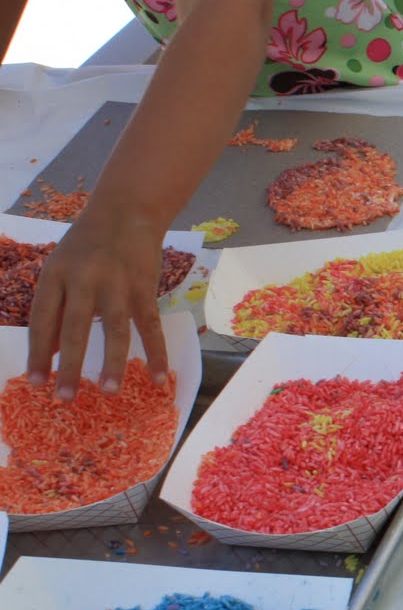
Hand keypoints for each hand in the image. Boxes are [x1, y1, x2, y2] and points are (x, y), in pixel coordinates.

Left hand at [26, 216, 168, 400]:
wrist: (127, 212)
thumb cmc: (88, 245)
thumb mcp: (61, 268)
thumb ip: (55, 306)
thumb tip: (49, 350)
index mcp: (55, 275)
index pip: (42, 320)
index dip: (38, 353)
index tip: (37, 383)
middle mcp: (84, 279)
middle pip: (74, 329)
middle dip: (69, 367)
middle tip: (64, 398)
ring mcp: (117, 283)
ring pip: (114, 331)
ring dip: (111, 364)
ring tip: (109, 392)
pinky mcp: (145, 288)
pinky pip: (150, 326)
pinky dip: (156, 353)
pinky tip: (158, 377)